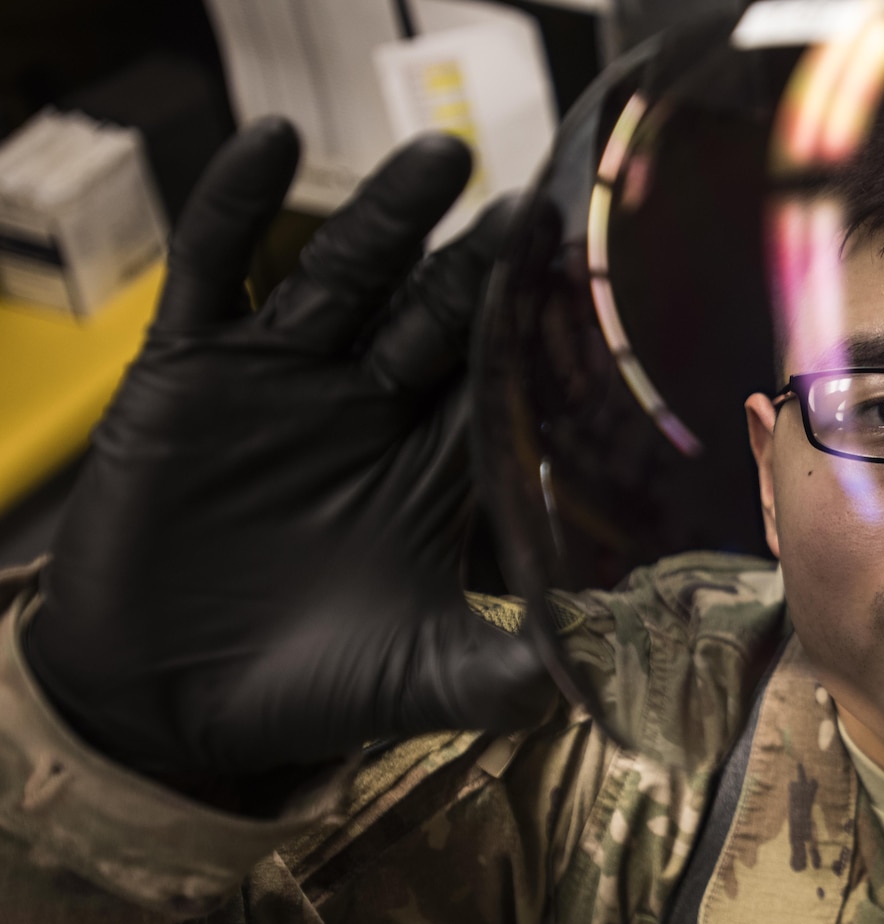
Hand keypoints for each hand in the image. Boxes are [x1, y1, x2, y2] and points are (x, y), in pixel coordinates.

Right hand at [21, 119, 554, 779]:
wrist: (167, 701)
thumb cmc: (311, 688)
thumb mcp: (425, 679)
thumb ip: (509, 672)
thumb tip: (601, 683)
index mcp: (438, 463)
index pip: (500, 380)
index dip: (538, 333)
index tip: (592, 285)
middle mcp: (372, 403)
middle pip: (437, 310)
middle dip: (481, 260)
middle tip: (534, 208)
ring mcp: (286, 376)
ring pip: (345, 274)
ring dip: (388, 215)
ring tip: (442, 159)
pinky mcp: (192, 367)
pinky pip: (213, 269)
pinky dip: (233, 206)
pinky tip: (270, 146)